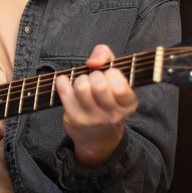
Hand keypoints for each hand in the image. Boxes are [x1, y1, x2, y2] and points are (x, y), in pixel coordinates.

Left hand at [55, 45, 137, 166]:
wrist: (97, 136)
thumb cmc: (106, 97)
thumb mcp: (115, 77)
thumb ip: (107, 56)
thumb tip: (93, 61)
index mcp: (129, 103)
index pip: (121, 87)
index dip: (112, 73)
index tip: (109, 74)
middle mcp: (113, 114)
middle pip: (99, 85)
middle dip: (94, 75)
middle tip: (94, 79)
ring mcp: (94, 118)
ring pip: (81, 88)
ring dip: (80, 79)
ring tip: (82, 83)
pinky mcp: (76, 119)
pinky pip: (65, 93)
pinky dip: (62, 82)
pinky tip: (65, 82)